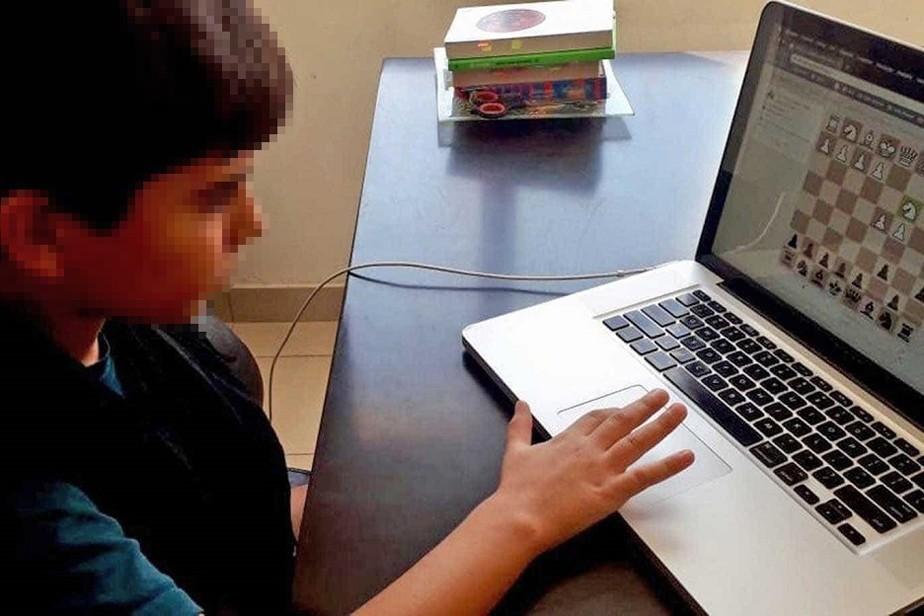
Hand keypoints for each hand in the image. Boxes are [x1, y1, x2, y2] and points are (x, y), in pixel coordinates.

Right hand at [490, 389, 693, 554]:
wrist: (519, 517)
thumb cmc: (517, 490)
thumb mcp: (515, 450)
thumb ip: (520, 425)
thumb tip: (521, 404)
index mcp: (568, 440)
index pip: (597, 417)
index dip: (614, 410)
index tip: (626, 407)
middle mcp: (589, 449)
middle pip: (623, 421)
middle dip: (645, 406)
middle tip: (663, 395)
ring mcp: (603, 469)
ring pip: (638, 440)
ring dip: (661, 424)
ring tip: (679, 411)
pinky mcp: (612, 491)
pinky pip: (645, 475)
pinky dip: (668, 466)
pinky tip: (686, 457)